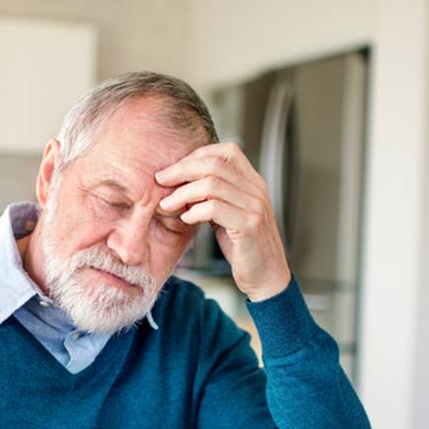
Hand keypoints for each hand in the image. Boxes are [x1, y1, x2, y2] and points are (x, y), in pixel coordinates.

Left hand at [156, 142, 291, 301]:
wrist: (267, 277)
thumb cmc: (244, 248)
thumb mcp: (228, 216)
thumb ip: (213, 198)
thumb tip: (182, 185)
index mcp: (253, 183)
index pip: (226, 152)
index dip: (197, 155)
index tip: (174, 169)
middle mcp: (256, 190)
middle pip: (214, 164)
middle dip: (181, 170)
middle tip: (160, 180)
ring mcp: (255, 207)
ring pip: (211, 184)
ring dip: (182, 193)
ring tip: (168, 205)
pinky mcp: (249, 226)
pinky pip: (215, 208)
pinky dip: (194, 211)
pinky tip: (186, 219)